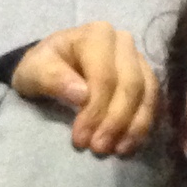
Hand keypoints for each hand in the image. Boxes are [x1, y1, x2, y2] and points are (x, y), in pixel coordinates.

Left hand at [9, 22, 158, 156]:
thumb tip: (81, 95)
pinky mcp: (146, 78)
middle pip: (130, 85)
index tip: (81, 139)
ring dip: (133, 127)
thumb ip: (52, 78)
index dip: (96, 110)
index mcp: (96, 35)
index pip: (104, 76)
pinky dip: (142, 125)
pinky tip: (129, 145)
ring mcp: (138, 59)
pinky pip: (153, 102)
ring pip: (146, 94)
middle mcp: (123, 43)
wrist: (51, 67)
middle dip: (115, 121)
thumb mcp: (34, 70)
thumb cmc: (41, 67)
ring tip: (116, 151)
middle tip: (98, 148)